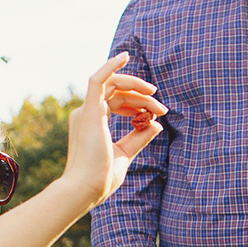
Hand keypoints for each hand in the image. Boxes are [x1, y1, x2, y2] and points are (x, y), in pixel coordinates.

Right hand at [63, 53, 165, 204]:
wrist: (85, 190)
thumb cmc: (101, 179)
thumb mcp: (125, 154)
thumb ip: (139, 137)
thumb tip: (156, 124)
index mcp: (92, 124)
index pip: (116, 102)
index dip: (138, 104)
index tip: (157, 115)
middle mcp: (86, 114)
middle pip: (118, 93)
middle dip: (142, 97)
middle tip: (162, 109)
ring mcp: (86, 111)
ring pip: (114, 86)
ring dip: (137, 88)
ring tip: (155, 98)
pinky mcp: (90, 111)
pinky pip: (99, 80)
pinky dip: (111, 66)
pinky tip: (124, 56)